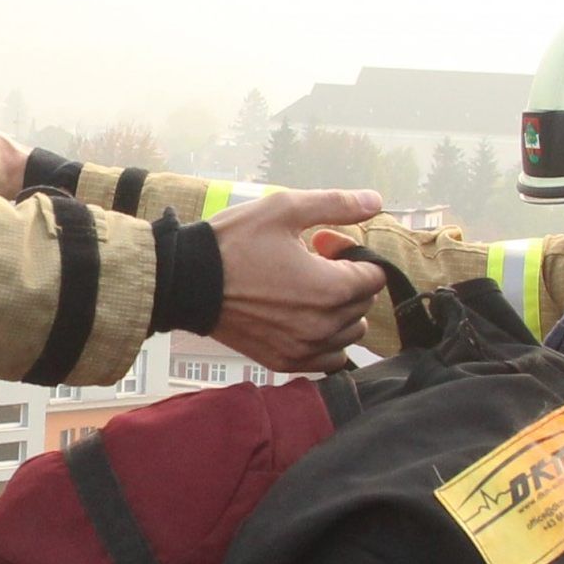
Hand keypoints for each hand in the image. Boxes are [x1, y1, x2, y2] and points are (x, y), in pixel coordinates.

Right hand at [211, 189, 387, 372]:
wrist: (187, 282)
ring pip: (349, 332)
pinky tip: (303, 317)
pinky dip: (326, 340)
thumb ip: (336, 205)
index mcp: (330, 288)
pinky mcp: (285, 362)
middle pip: (363, 303)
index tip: (323, 242)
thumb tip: (376, 201)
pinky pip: (329, 358)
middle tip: (310, 259)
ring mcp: (304, 348)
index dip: (352, 253)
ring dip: (339, 309)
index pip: (374, 276)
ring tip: (305, 288)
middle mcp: (324, 325)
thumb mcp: (284, 209)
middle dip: (345, 278)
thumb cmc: (234, 243)